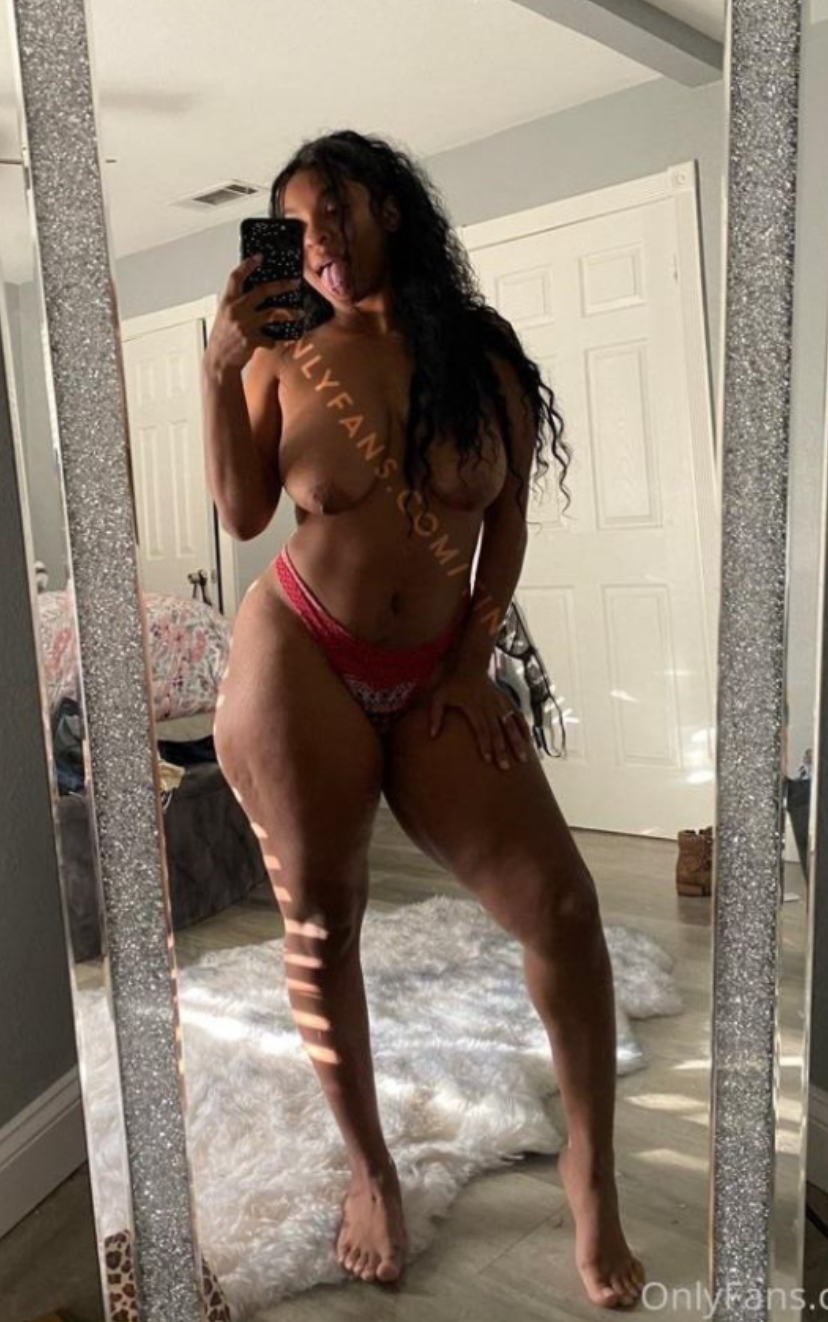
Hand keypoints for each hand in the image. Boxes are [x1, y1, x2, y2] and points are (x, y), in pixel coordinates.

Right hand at [204, 253, 303, 373]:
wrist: (218, 361)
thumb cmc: (223, 338)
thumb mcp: (225, 316)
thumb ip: (238, 305)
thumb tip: (256, 295)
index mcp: (228, 302)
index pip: (236, 277)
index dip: (248, 265)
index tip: (259, 257)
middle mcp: (236, 310)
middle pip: (262, 291)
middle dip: (282, 285)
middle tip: (295, 283)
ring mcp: (245, 325)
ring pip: (274, 313)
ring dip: (290, 312)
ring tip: (300, 313)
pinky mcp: (252, 340)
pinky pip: (271, 338)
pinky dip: (273, 341)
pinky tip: (271, 343)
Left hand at [428, 664, 532, 768]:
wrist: (469, 662)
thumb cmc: (451, 682)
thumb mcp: (438, 696)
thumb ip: (435, 715)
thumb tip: (432, 735)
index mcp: (473, 707)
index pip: (481, 730)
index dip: (485, 745)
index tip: (488, 759)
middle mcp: (488, 706)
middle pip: (497, 731)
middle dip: (501, 750)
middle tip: (504, 767)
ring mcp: (498, 702)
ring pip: (510, 725)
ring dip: (516, 742)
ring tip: (522, 758)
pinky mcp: (504, 699)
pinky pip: (516, 714)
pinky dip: (523, 726)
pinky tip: (528, 739)